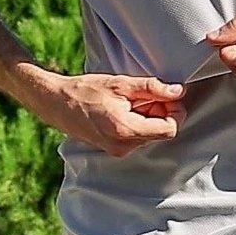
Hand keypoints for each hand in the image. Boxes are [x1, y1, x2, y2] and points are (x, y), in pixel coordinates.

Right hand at [35, 73, 186, 157]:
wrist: (57, 103)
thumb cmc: (85, 91)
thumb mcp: (121, 84)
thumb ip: (153, 88)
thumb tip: (178, 91)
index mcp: (126, 130)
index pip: (169, 129)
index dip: (175, 111)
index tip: (168, 96)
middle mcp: (123, 146)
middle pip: (160, 131)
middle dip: (159, 111)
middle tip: (145, 93)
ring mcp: (117, 150)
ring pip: (148, 133)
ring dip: (147, 115)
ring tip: (129, 99)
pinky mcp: (113, 149)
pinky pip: (136, 136)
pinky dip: (136, 121)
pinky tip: (122, 108)